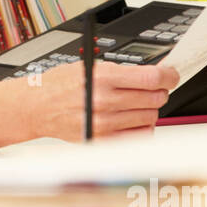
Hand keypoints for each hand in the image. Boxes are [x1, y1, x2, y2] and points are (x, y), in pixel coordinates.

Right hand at [23, 61, 180, 140]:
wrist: (35, 107)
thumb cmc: (59, 85)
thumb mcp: (89, 66)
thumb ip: (122, 71)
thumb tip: (153, 74)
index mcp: (104, 78)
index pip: (153, 78)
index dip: (168, 75)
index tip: (170, 75)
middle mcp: (106, 101)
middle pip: (155, 97)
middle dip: (159, 91)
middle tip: (153, 88)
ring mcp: (105, 123)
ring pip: (150, 117)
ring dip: (149, 109)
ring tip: (135, 104)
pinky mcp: (102, 139)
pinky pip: (139, 135)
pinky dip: (141, 127)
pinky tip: (131, 119)